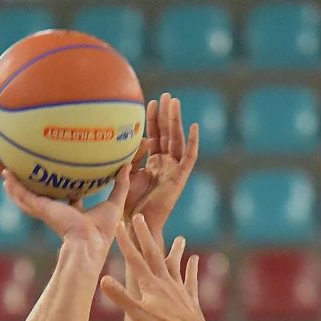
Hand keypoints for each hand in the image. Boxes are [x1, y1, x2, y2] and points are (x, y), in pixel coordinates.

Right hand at [3, 165, 131, 254]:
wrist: (88, 243)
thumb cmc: (103, 230)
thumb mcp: (115, 203)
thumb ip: (121, 184)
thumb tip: (128, 165)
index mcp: (74, 213)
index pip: (68, 199)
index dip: (66, 189)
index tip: (62, 177)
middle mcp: (59, 212)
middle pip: (44, 197)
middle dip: (37, 187)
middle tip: (29, 173)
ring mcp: (48, 211)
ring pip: (28, 197)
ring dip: (17, 187)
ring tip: (7, 174)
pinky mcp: (42, 209)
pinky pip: (24, 196)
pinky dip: (14, 188)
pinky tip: (5, 177)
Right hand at [100, 215, 212, 320]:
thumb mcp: (138, 315)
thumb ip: (121, 296)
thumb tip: (103, 279)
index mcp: (150, 284)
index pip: (134, 259)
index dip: (126, 241)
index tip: (120, 224)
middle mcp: (164, 281)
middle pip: (153, 254)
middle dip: (145, 235)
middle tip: (140, 217)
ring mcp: (178, 289)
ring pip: (175, 264)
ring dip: (176, 250)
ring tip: (180, 237)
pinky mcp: (189, 298)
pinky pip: (190, 279)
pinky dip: (192, 268)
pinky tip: (194, 259)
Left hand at [124, 94, 200, 235]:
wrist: (138, 224)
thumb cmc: (129, 205)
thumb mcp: (126, 175)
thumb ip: (129, 158)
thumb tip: (132, 140)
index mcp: (153, 164)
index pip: (154, 137)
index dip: (152, 121)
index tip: (149, 103)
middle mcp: (165, 165)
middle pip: (167, 134)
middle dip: (166, 115)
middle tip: (165, 95)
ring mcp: (174, 170)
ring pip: (177, 140)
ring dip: (176, 121)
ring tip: (174, 102)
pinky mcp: (180, 178)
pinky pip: (190, 157)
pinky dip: (193, 142)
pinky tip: (194, 126)